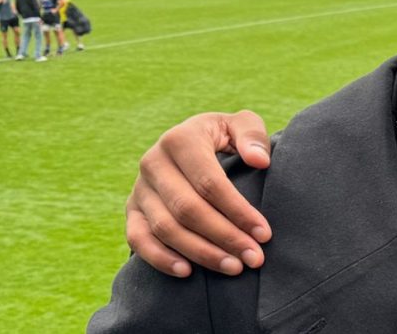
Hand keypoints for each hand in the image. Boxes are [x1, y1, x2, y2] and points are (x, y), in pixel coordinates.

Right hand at [125, 111, 272, 276]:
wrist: (188, 144)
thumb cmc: (222, 136)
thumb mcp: (239, 125)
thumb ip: (252, 136)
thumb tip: (260, 161)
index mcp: (180, 139)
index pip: (210, 182)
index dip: (238, 210)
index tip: (264, 233)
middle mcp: (153, 162)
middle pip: (188, 209)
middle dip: (224, 237)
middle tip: (254, 257)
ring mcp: (139, 188)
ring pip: (165, 228)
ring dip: (200, 253)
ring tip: (233, 267)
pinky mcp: (131, 210)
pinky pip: (138, 239)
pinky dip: (160, 258)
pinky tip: (187, 272)